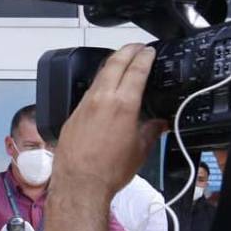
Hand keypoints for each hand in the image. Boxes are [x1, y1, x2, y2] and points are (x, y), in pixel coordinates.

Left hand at [52, 44, 165, 197]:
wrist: (79, 184)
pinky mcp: (72, 115)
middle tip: (136, 47)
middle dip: (127, 51)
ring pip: (98, 76)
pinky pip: (87, 92)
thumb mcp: (140, 149)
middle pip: (114, 63)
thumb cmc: (110, 170)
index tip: (149, 51)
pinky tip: (104, 88)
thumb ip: (151, 130)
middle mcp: (101, 99)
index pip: (136, 70)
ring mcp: (83, 105)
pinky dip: (99, 83)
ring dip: (111, 65)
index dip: (144, 57)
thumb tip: (158, 123)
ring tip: (122, 62)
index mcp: (123, 104)